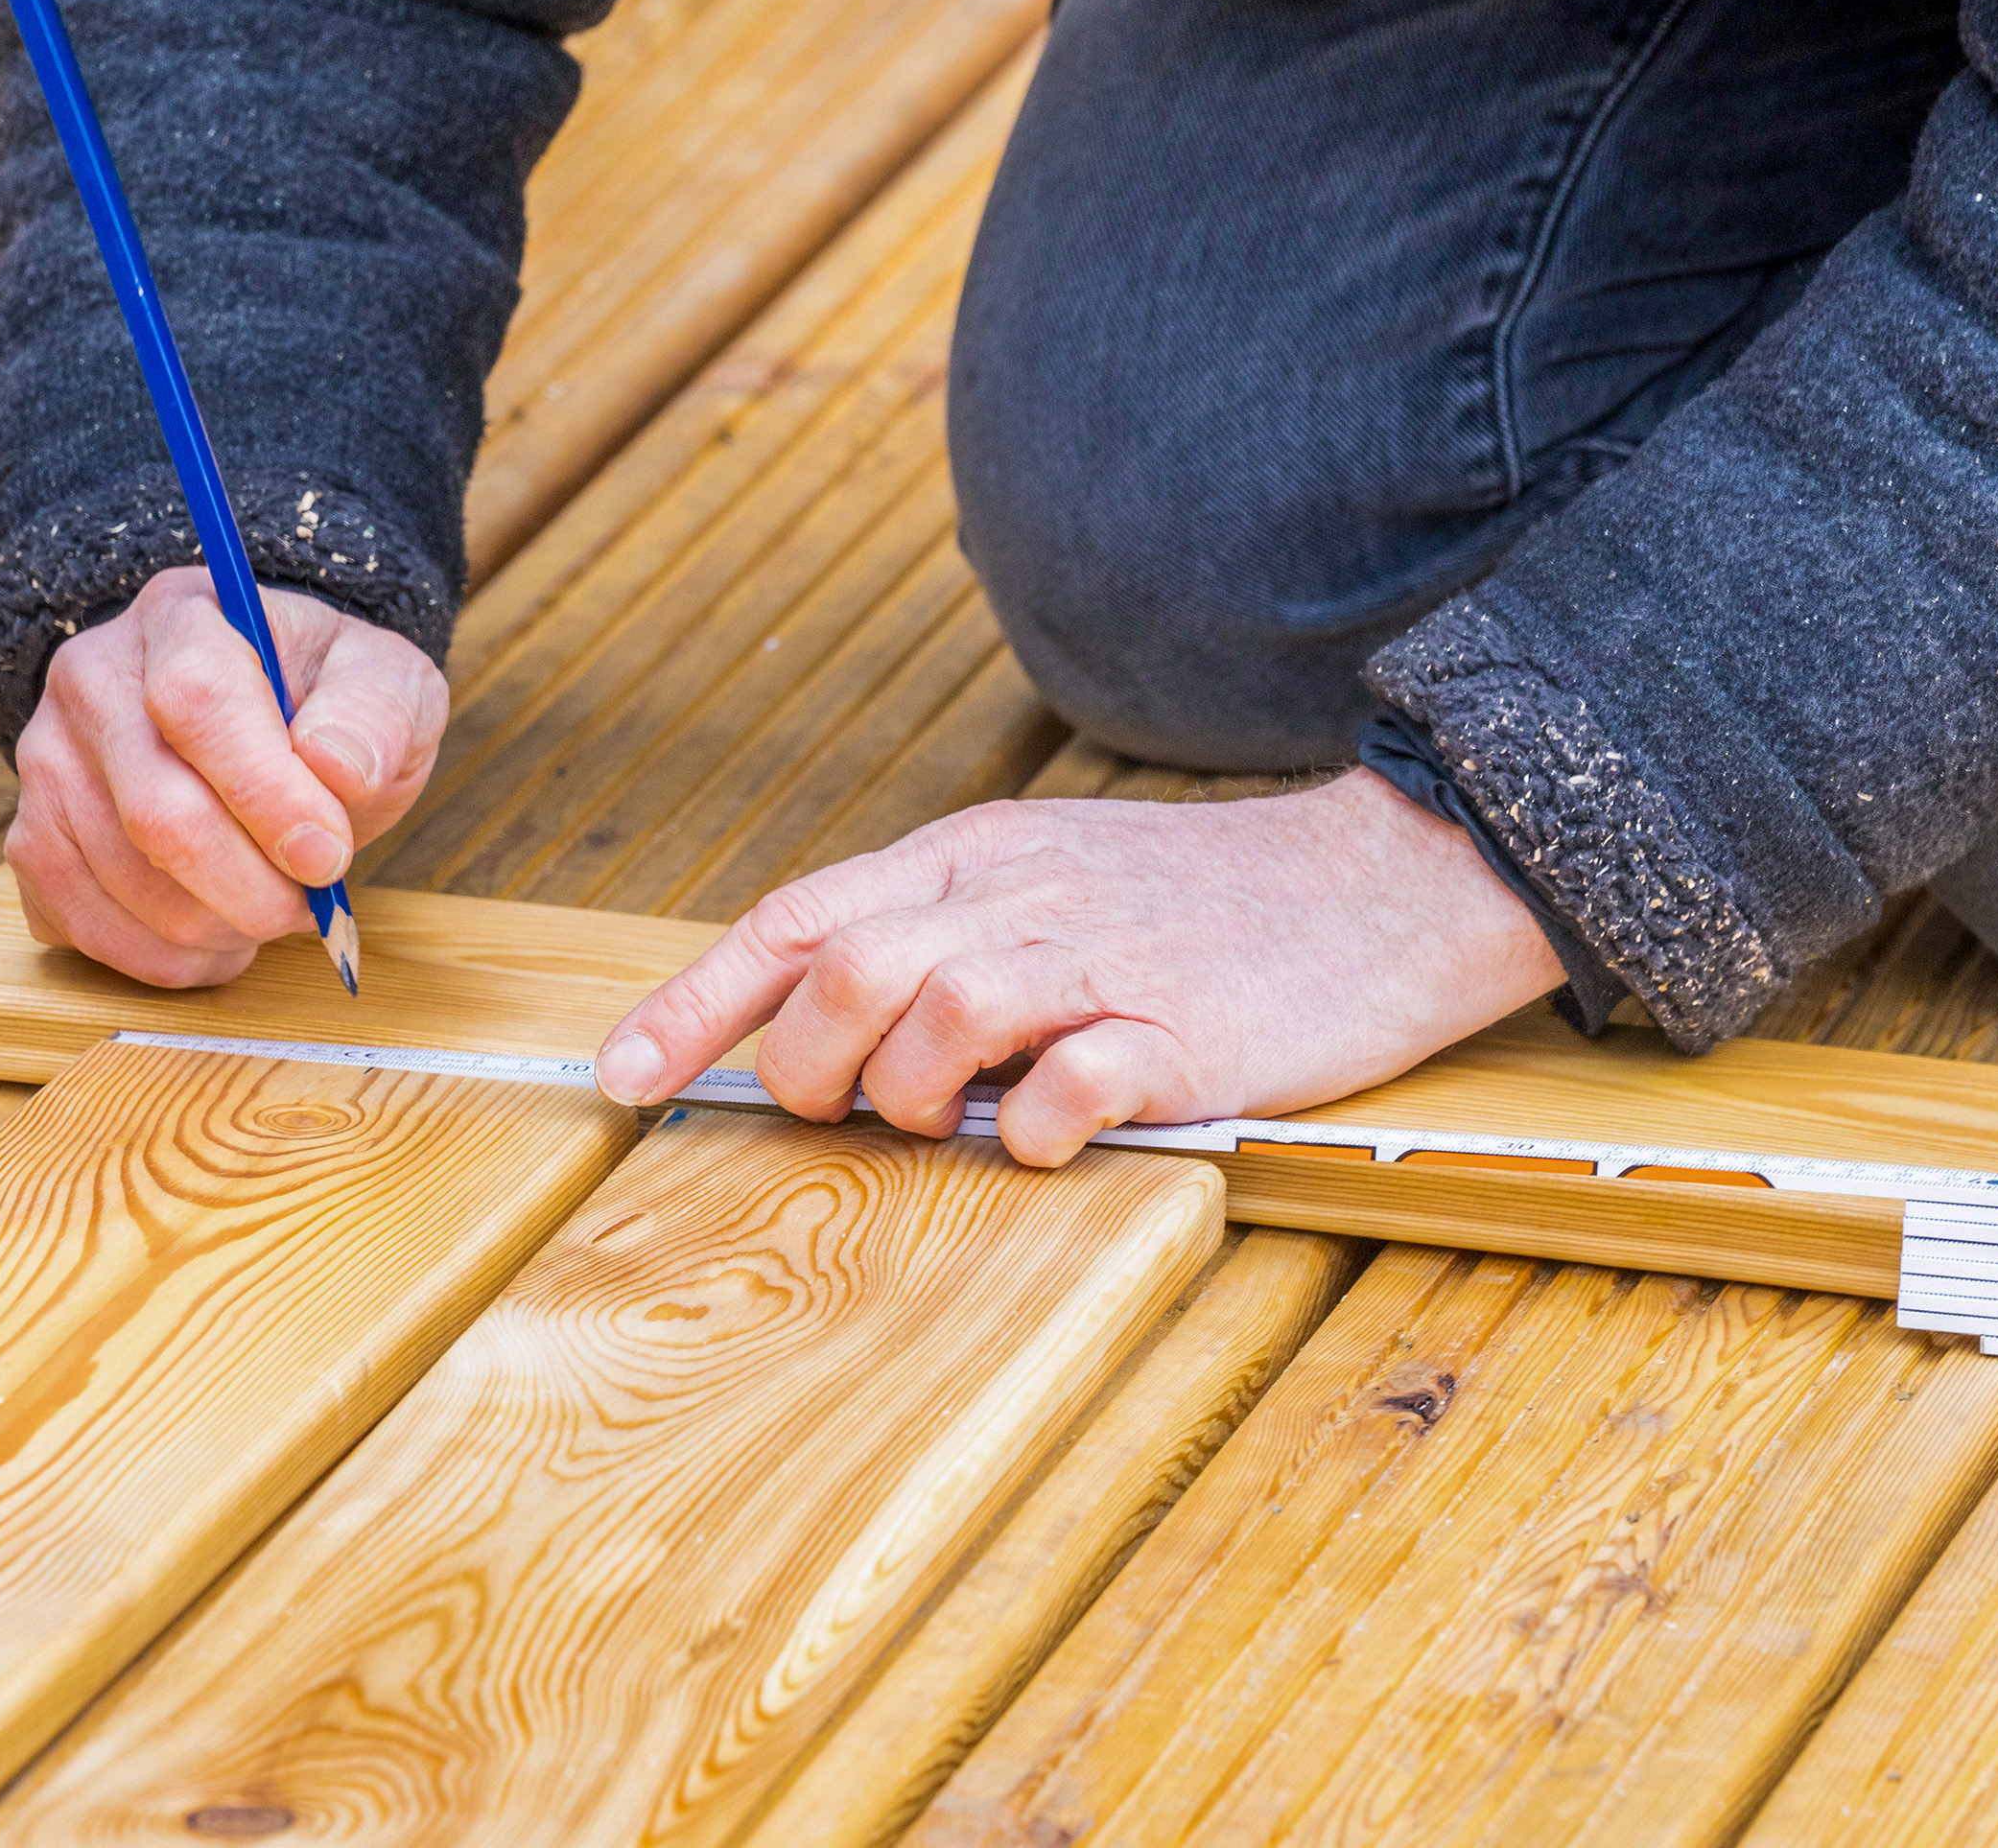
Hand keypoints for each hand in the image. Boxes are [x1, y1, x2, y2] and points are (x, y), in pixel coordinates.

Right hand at [7, 569, 445, 986]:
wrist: (263, 724)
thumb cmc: (322, 702)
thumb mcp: (384, 680)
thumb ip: (375, 713)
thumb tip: (335, 769)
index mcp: (181, 619)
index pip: (196, 703)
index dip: (265, 794)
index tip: (328, 854)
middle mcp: (92, 680)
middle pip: (155, 813)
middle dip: (252, 887)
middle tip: (312, 903)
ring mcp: (49, 763)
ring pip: (123, 884)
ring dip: (218, 928)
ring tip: (271, 910)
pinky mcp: (32, 840)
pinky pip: (85, 928)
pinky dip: (165, 959)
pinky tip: (217, 936)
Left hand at [595, 770, 1563, 1164]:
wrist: (1379, 879)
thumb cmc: (1199, 902)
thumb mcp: (1045, 881)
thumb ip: (939, 936)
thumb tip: (818, 1026)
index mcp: (970, 861)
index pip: (795, 921)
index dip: (694, 1003)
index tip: (619, 1074)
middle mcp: (1016, 900)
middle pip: (843, 973)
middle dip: (806, 1067)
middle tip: (845, 1116)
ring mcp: (1098, 963)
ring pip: (933, 1016)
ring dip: (911, 1096)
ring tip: (955, 1119)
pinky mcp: (1184, 1035)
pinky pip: (1068, 1087)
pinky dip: (1030, 1129)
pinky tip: (1049, 1135)